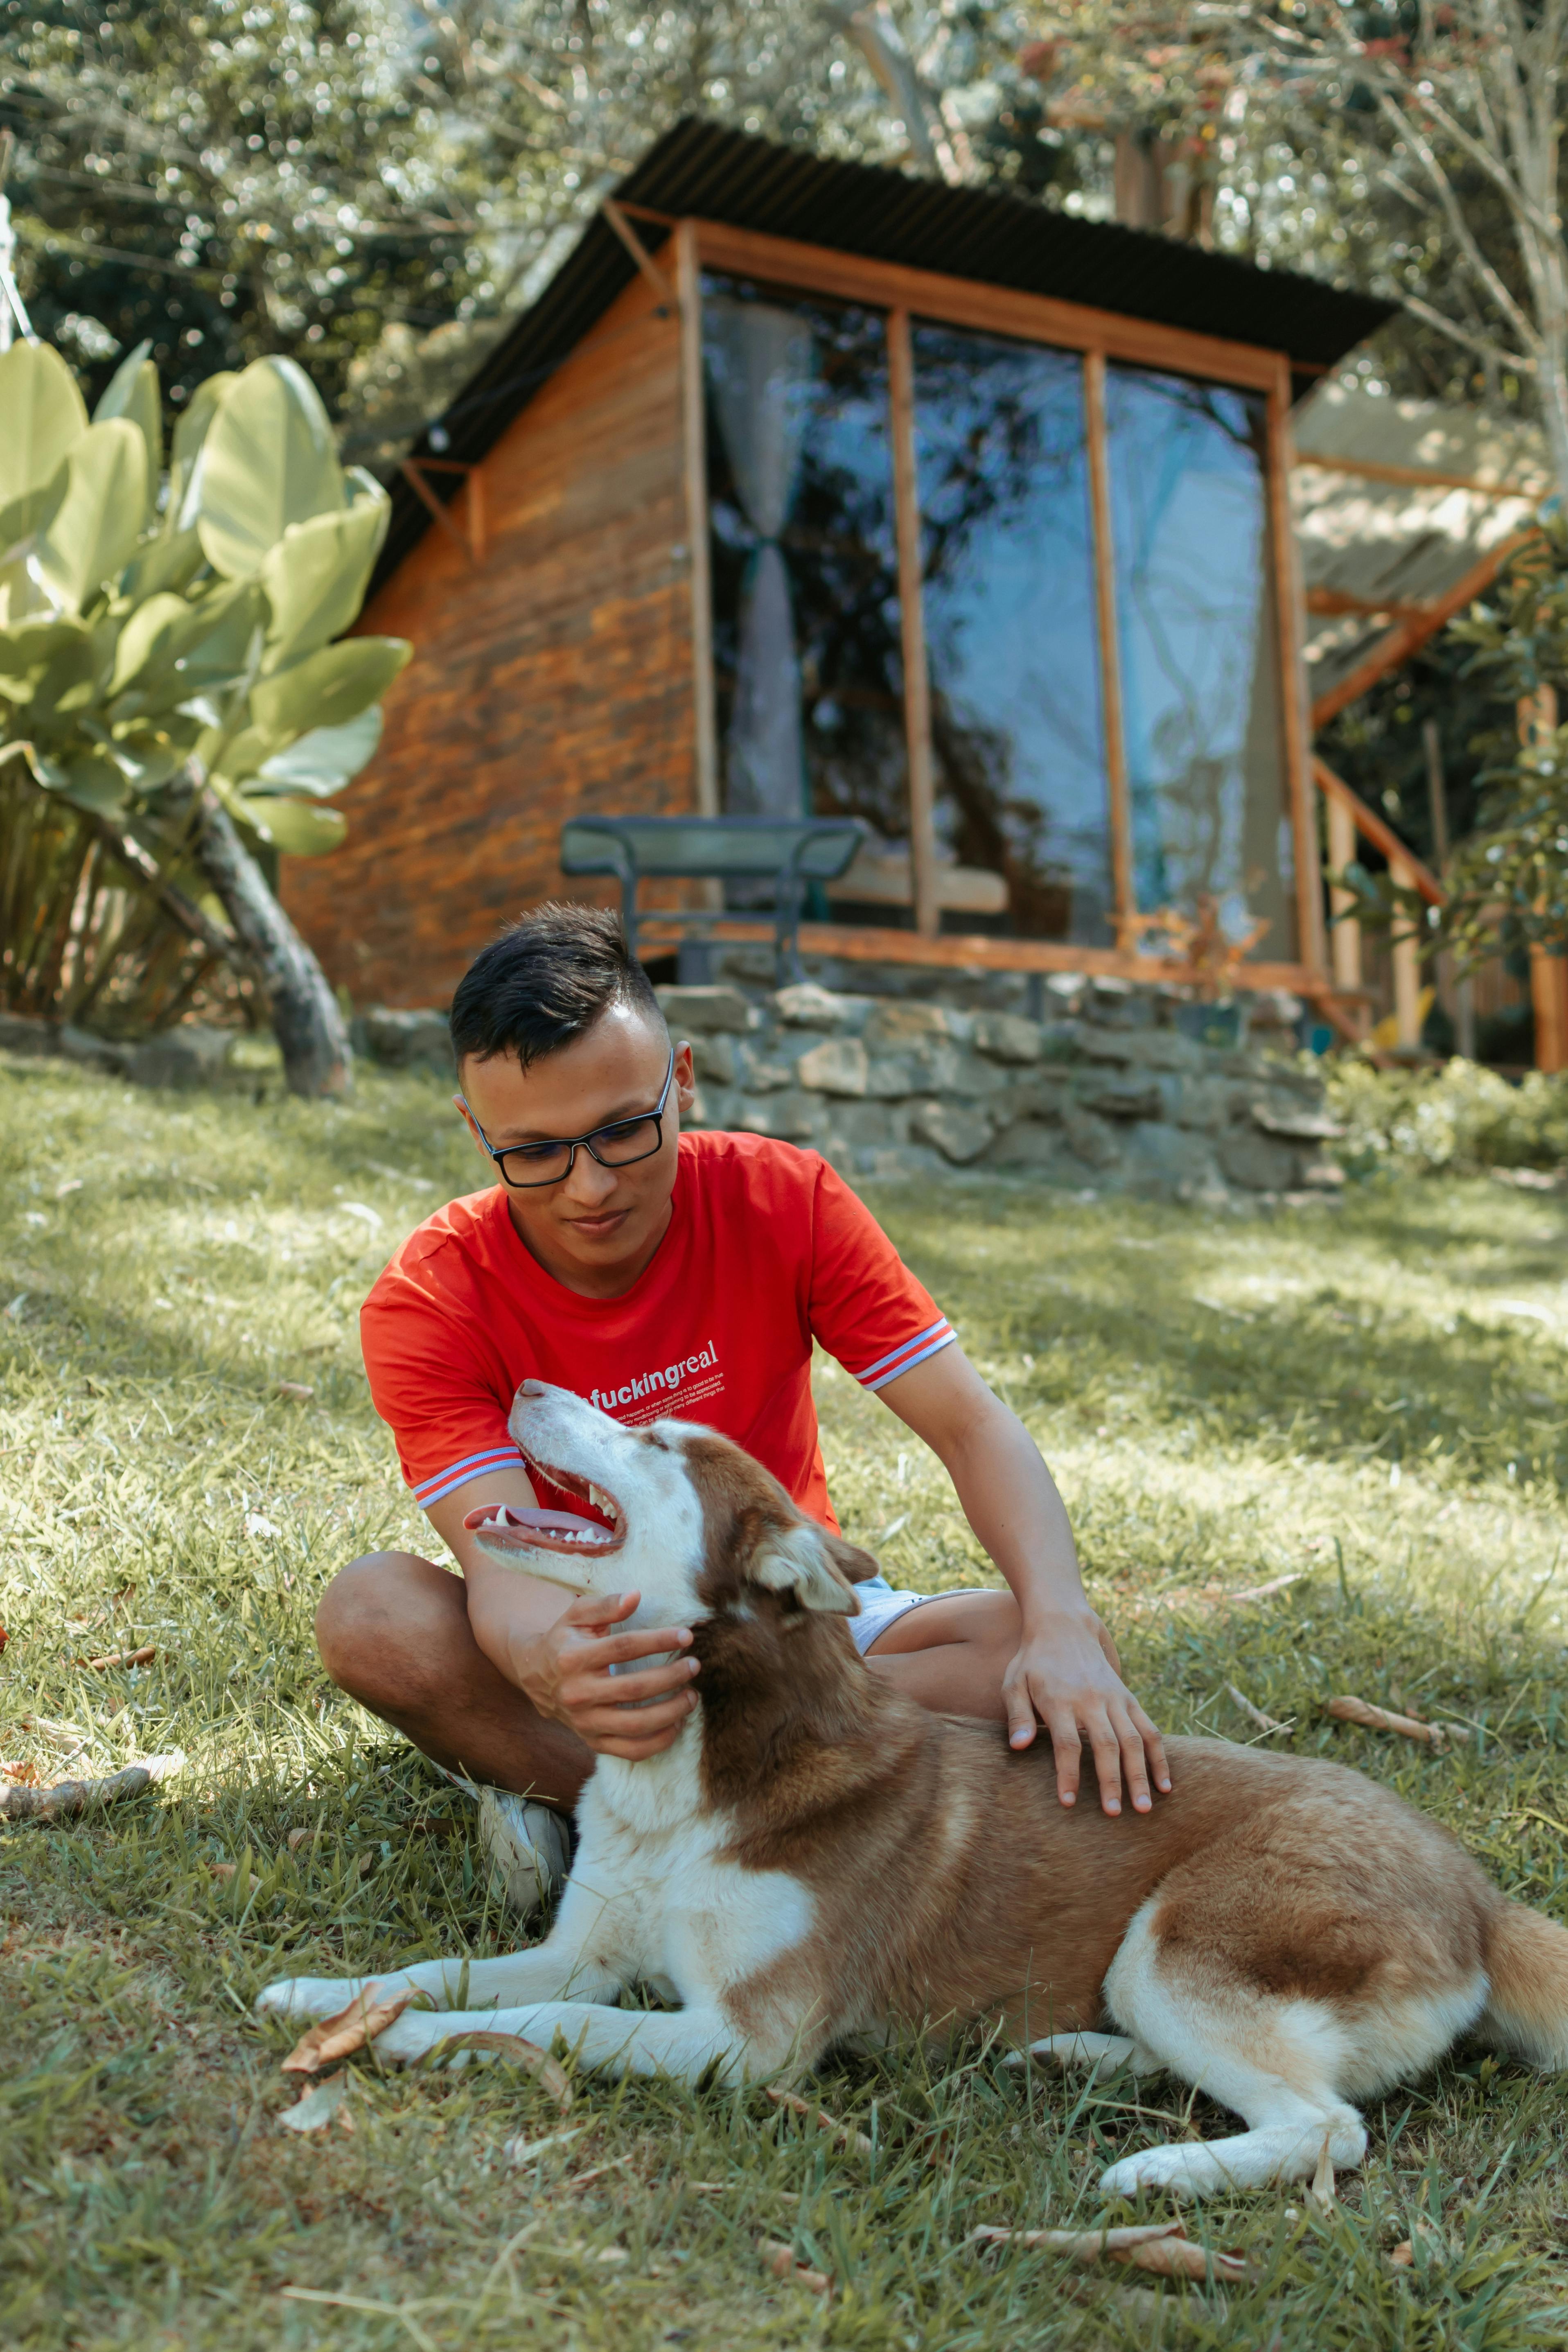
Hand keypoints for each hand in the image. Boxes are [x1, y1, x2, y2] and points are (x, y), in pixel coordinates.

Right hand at [513, 1589, 699, 1761]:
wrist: (536, 1676)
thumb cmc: (565, 1640)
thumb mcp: (577, 1615)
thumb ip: (605, 1605)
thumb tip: (636, 1596)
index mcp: (573, 1658)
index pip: (624, 1648)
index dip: (658, 1641)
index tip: (687, 1636)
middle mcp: (577, 1693)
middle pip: (634, 1689)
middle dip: (671, 1677)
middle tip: (694, 1665)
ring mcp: (585, 1722)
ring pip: (636, 1725)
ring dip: (671, 1712)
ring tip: (693, 1697)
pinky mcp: (592, 1742)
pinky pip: (631, 1751)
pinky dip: (659, 1742)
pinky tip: (677, 1724)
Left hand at [1003, 1610, 1169, 1816]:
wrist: (1064, 1625)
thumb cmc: (1033, 1661)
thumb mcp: (1014, 1683)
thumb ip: (1018, 1715)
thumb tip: (1018, 1747)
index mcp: (1060, 1699)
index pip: (1068, 1743)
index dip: (1068, 1774)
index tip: (1068, 1802)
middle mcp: (1091, 1699)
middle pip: (1106, 1745)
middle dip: (1112, 1781)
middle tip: (1115, 1814)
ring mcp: (1114, 1698)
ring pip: (1133, 1740)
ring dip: (1140, 1775)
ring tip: (1144, 1809)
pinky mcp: (1129, 1698)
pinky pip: (1149, 1729)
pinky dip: (1159, 1756)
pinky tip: (1164, 1785)